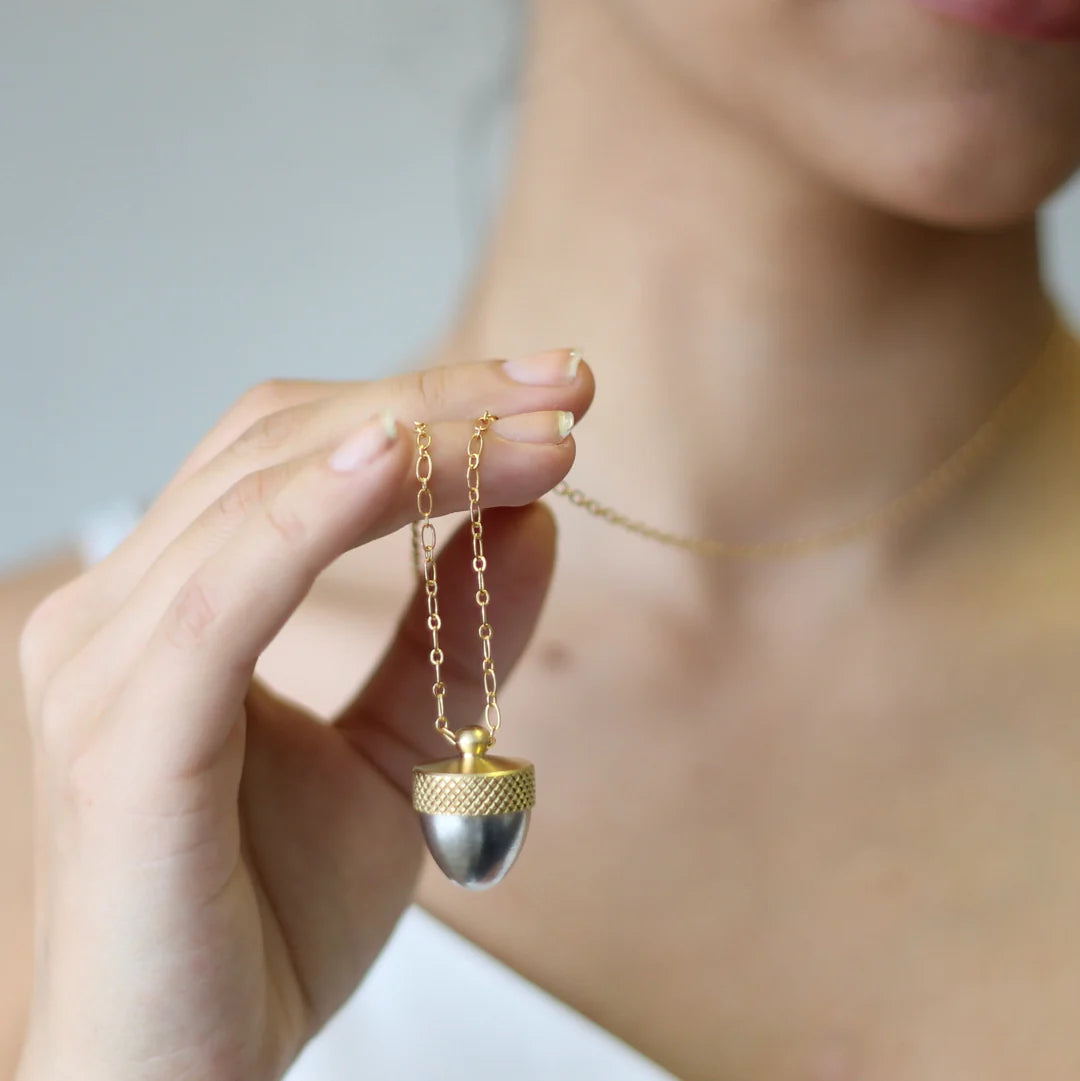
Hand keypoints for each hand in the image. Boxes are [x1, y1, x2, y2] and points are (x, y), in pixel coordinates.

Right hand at [15, 349, 593, 1080]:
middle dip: (435, 401)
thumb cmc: (264, 927)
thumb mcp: (397, 759)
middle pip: (281, 442)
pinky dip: (310, 515)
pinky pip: (222, 591)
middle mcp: (118, 612)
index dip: (422, 408)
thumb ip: (448, 638)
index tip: (553, 399)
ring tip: (536, 428)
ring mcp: (106, 663)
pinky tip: (395, 458)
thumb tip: (534, 523)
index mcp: (174, 609)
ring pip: (262, 494)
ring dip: (409, 441)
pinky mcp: (120, 736)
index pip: (295, 454)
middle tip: (566, 385)